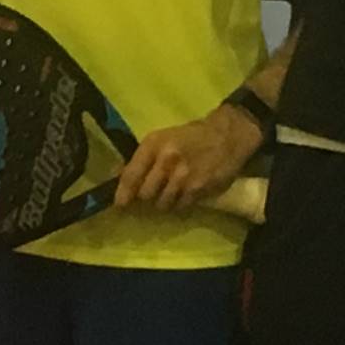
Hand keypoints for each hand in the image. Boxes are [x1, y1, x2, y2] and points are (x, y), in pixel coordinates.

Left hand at [115, 103, 262, 209]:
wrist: (227, 137)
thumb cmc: (191, 137)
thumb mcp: (162, 139)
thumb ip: (141, 158)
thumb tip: (117, 175)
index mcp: (154, 144)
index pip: (131, 175)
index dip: (122, 193)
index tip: (119, 204)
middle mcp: (166, 160)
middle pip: (145, 194)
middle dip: (145, 199)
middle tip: (150, 196)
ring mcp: (183, 177)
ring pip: (162, 204)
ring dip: (163, 203)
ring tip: (170, 193)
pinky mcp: (198, 189)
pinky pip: (180, 207)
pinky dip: (179, 204)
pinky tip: (185, 194)